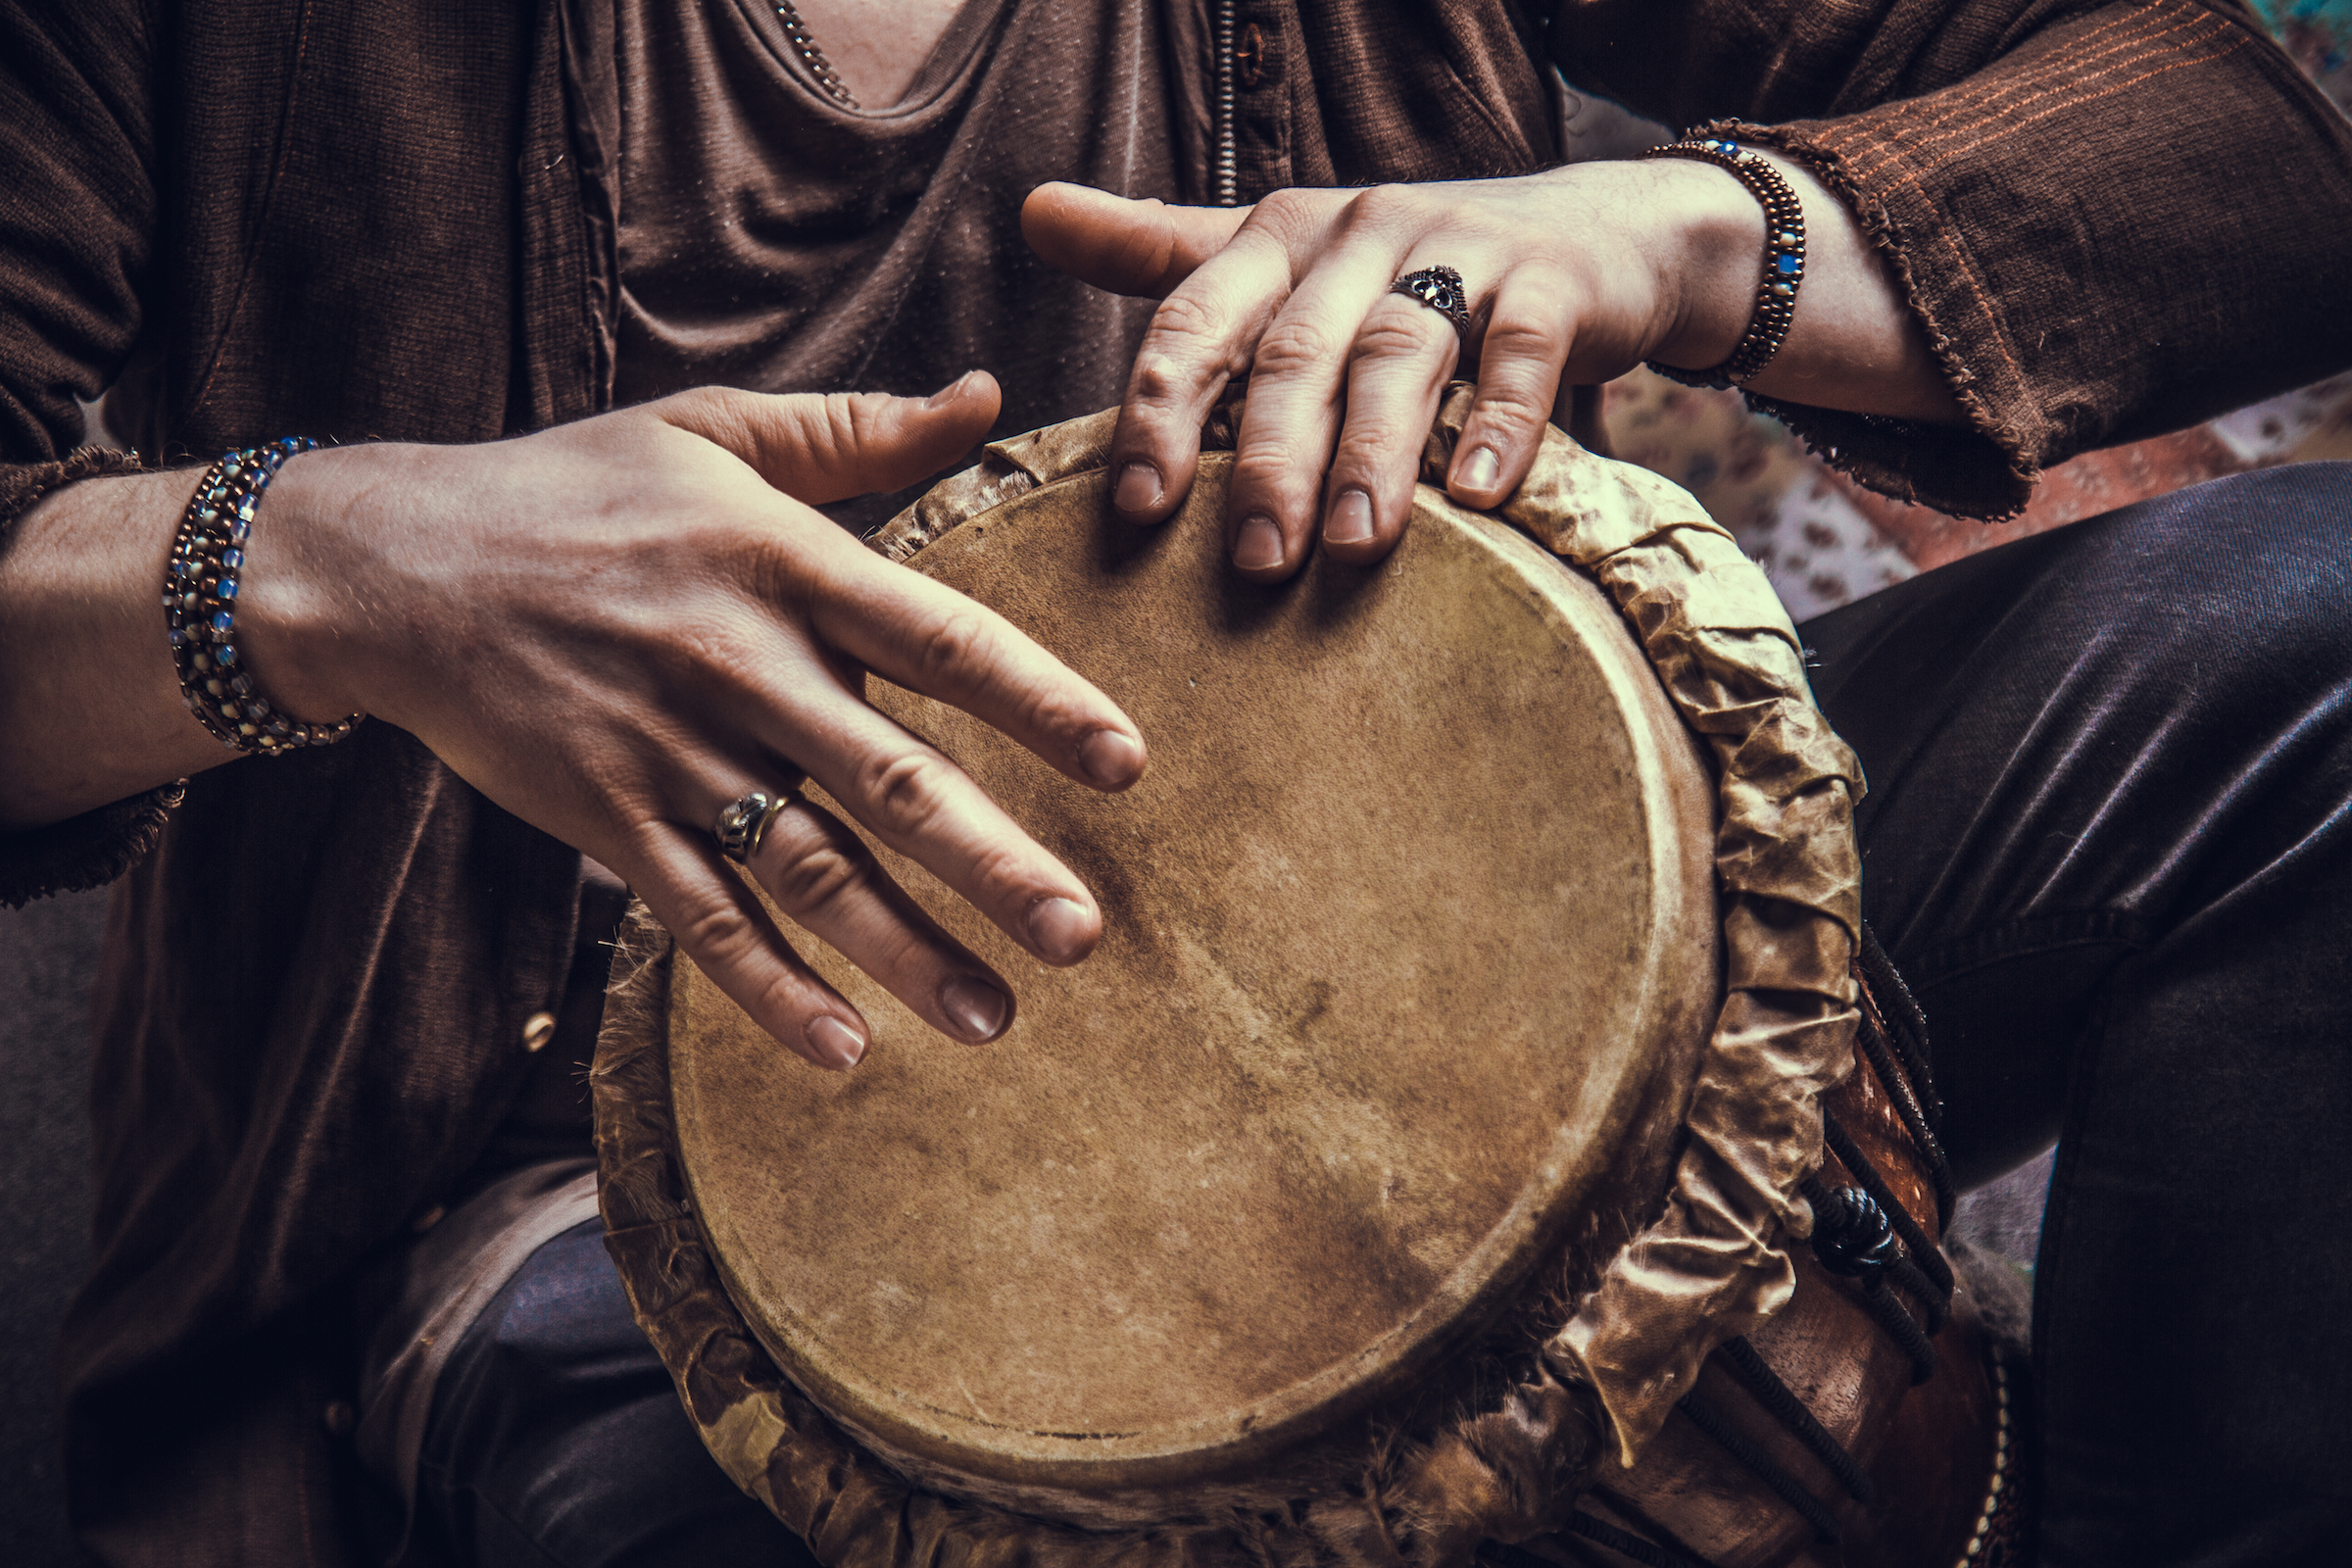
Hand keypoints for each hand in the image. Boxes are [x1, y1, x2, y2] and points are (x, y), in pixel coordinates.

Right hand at [246, 376, 1147, 1069]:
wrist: (388, 567)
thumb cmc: (571, 492)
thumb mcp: (708, 432)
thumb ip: (855, 432)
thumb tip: (989, 396)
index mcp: (777, 560)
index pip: (936, 636)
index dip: (1037, 700)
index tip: (1126, 764)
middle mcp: (733, 663)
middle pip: (886, 776)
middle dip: (990, 862)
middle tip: (1081, 932)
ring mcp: (666, 752)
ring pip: (804, 868)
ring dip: (901, 952)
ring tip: (994, 1018)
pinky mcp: (605, 820)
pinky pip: (699, 918)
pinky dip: (767, 989)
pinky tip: (842, 1050)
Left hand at [1024, 158, 1957, 581]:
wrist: (1601, 231)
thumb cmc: (1414, 267)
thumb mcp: (1287, 252)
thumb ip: (1164, 248)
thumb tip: (1033, 213)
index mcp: (1279, 236)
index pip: (1197, 316)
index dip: (1161, 409)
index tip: (1135, 506)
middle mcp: (1358, 232)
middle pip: (1293, 348)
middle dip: (1266, 460)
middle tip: (1252, 566)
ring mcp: (1458, 251)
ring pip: (1398, 350)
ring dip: (1370, 453)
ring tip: (1350, 547)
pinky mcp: (1551, 283)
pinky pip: (1520, 350)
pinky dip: (1497, 421)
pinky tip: (1478, 496)